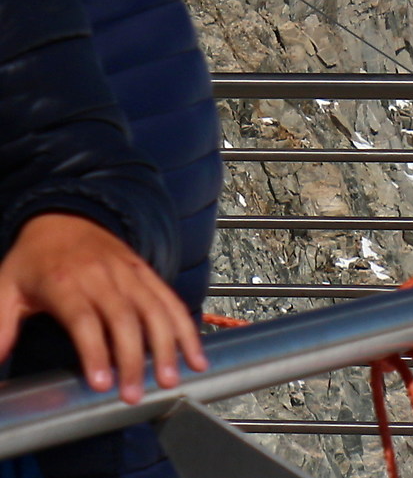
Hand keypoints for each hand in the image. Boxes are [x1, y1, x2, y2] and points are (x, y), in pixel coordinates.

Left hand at [0, 213, 206, 401]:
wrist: (64, 216)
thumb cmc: (33, 260)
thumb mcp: (4, 289)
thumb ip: (0, 327)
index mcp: (64, 281)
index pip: (84, 319)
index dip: (95, 351)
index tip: (101, 383)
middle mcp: (102, 276)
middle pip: (124, 319)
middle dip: (133, 360)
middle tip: (135, 395)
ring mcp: (130, 273)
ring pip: (155, 310)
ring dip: (167, 346)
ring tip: (171, 379)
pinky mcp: (147, 273)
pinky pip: (171, 301)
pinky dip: (187, 328)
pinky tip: (195, 354)